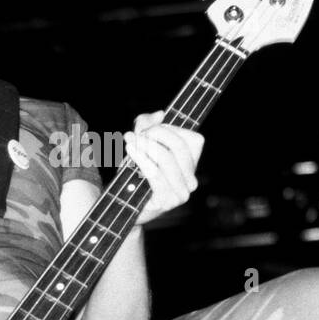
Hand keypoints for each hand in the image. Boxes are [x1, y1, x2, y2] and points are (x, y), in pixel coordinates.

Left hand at [124, 111, 204, 225]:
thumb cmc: (135, 173)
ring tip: (130, 140)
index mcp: (192, 166)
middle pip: (179, 146)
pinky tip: (131, 151)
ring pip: (166, 158)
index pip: (193, 139)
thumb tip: (159, 114)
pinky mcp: (167, 201)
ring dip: (145, 145)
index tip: (147, 128)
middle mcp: (191, 180)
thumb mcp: (141, 144)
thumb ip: (147, 125)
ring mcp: (181, 193)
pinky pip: (155, 173)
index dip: (170, 129)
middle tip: (136, 134)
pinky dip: (141, 158)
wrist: (124, 205)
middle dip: (155, 134)